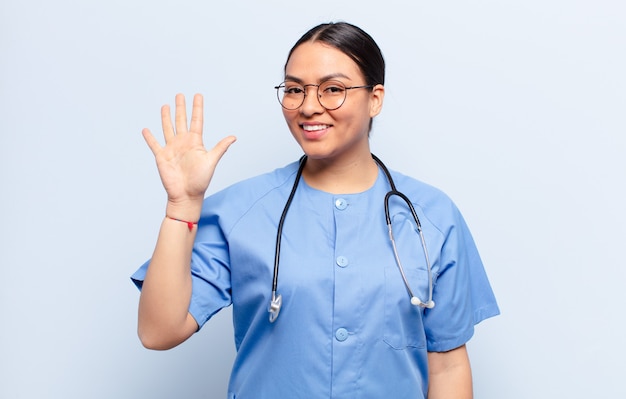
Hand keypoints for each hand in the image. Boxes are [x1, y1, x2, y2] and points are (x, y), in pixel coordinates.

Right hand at [142, 93, 235, 215]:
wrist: (186, 195)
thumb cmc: (200, 181)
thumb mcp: (211, 161)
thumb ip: (220, 147)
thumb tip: (234, 137)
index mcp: (195, 142)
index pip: (197, 120)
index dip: (197, 108)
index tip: (197, 95)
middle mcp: (183, 143)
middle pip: (181, 121)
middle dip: (181, 108)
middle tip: (180, 95)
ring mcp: (172, 149)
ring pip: (168, 128)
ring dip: (166, 117)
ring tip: (165, 106)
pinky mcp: (161, 157)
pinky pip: (154, 144)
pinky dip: (149, 137)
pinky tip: (146, 129)